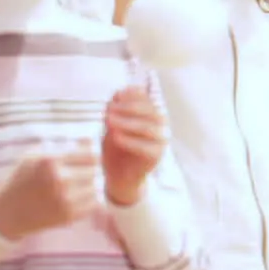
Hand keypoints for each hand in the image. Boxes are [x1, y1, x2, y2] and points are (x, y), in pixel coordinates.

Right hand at [0, 143, 99, 240]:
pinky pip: (93, 203)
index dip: (92, 155)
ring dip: (91, 185)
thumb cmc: (21, 179)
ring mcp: (65, 199)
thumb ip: (62, 146)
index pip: (91, 154)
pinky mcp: (69, 216)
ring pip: (96, 186)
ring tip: (79, 185)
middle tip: (82, 173)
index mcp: (51, 160)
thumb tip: (91, 139)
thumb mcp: (34, 156)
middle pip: (95, 170)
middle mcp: (60, 179)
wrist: (7, 213)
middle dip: (91, 170)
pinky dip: (89, 199)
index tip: (88, 158)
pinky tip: (77, 197)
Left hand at [101, 86, 166, 205]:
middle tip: (109, 110)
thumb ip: (114, 111)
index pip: (145, 99)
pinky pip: (146, 147)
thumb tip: (117, 93)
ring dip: (127, 122)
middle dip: (128, 108)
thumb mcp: (111, 126)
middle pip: (149, 110)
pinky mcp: (157, 156)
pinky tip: (115, 137)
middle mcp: (159, 125)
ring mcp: (160, 140)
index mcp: (149, 114)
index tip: (114, 97)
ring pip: (148, 127)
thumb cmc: (115, 148)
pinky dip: (130, 141)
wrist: (118, 176)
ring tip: (108, 122)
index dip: (130, 95)